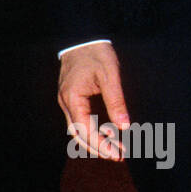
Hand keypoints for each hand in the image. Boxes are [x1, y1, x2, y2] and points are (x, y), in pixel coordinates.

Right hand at [57, 42, 129, 160]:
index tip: (117, 154)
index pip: (85, 130)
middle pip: (78, 134)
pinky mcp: (71, 96)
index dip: (101, 145)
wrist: (83, 36)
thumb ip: (116, 101)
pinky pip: (79, 119)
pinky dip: (91, 129)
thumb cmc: (96, 53)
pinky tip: (106, 132)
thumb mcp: (110, 76)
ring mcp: (66, 99)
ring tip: (115, 147)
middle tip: (119, 155)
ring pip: (77, 128)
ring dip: (95, 140)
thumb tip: (124, 126)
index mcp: (73, 97)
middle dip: (98, 147)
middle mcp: (66, 101)